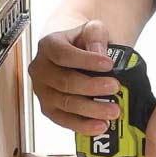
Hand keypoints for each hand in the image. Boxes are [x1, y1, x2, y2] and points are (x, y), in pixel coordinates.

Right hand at [29, 20, 119, 134]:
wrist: (76, 53)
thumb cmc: (84, 43)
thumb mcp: (91, 30)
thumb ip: (95, 34)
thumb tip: (99, 51)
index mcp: (48, 46)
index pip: (63, 54)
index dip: (86, 60)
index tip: (108, 64)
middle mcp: (41, 69)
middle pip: (64, 82)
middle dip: (92, 87)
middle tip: (114, 87)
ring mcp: (43, 91)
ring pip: (65, 103)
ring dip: (91, 109)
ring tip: (113, 110)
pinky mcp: (50, 109)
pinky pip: (63, 120)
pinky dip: (82, 125)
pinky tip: (100, 126)